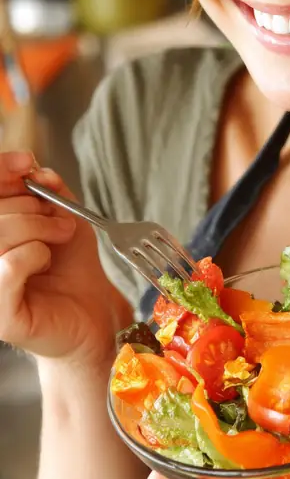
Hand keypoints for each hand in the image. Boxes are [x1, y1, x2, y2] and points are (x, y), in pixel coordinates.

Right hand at [0, 151, 130, 364]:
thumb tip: (36, 170)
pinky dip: (32, 254)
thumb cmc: (70, 265)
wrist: (91, 310)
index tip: (27, 163)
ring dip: (38, 228)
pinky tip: (44, 261)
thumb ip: (49, 191)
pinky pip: (7, 268)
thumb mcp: (63, 216)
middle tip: (61, 221)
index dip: (1, 172)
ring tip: (60, 236)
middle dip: (32, 207)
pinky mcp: (0, 315)